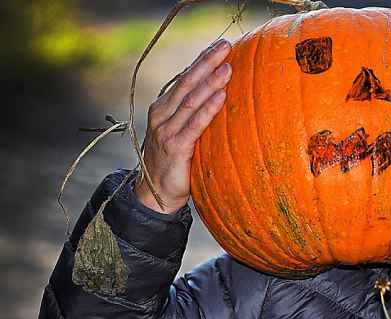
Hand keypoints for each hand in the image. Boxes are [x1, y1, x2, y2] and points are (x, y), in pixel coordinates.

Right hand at [134, 39, 231, 213]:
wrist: (156, 194)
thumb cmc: (175, 161)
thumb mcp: (182, 133)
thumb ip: (194, 115)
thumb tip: (221, 97)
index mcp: (163, 108)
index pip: (184, 78)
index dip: (201, 60)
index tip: (220, 44)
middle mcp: (161, 115)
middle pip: (186, 83)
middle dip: (207, 63)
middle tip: (225, 46)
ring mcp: (166, 131)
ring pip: (190, 101)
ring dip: (210, 83)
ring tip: (227, 68)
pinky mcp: (175, 147)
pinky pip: (194, 125)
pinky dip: (208, 109)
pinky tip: (221, 97)